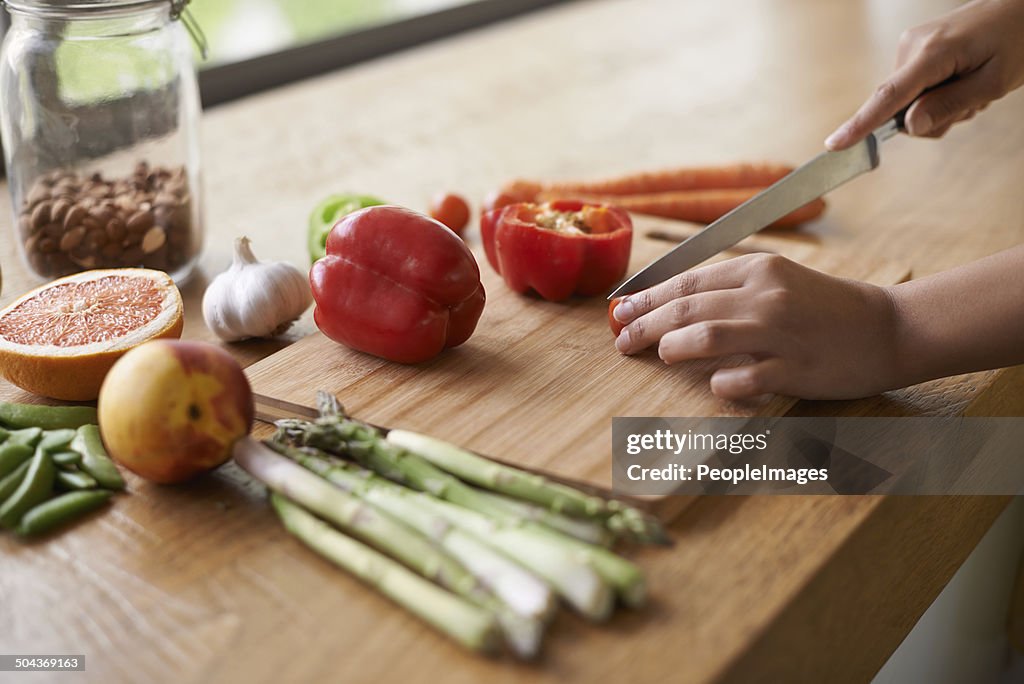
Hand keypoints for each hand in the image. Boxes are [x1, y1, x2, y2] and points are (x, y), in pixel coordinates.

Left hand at [611, 254, 901, 399]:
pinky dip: (722, 382)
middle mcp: (766, 296)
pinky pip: (745, 377)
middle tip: (622, 340)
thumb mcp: (778, 281)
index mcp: (758, 269)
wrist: (889, 328)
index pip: (687, 281)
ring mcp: (781, 333)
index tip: (620, 311)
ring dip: (674, 346)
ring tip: (661, 354)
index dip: (647, 298)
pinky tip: (714, 384)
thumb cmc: (825, 308)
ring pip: (707, 335)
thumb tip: (670, 304)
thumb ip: (730, 289)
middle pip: (687, 308)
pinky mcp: (797, 369)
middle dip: (645, 325)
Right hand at [825, 0, 1023, 149]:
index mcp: (933, 52)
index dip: (861, 124)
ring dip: (939, 107)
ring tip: (972, 89)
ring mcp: (910, 46)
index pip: (889, 96)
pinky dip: (937, 95)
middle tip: (972, 106)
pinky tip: (962, 80)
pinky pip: (914, 89)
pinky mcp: (914, 49)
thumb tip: (909, 126)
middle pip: (901, 108)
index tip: (834, 144)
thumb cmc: (1017, 39)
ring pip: (908, 103)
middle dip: (933, 118)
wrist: (1020, 7)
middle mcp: (912, 46)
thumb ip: (950, 105)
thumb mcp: (995, 82)